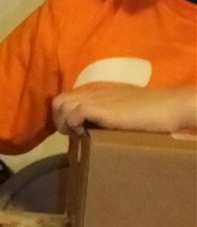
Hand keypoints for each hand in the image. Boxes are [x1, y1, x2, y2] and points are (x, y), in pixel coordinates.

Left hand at [51, 84, 196, 136]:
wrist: (168, 107)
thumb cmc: (151, 112)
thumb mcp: (122, 110)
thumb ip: (106, 113)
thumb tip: (94, 127)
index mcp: (97, 92)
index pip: (66, 98)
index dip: (63, 115)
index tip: (72, 130)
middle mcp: (93, 92)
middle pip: (58, 101)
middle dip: (58, 120)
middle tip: (72, 134)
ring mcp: (96, 98)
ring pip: (61, 106)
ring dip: (65, 123)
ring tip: (79, 134)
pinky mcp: (100, 108)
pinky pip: (73, 113)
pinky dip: (74, 125)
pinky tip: (86, 134)